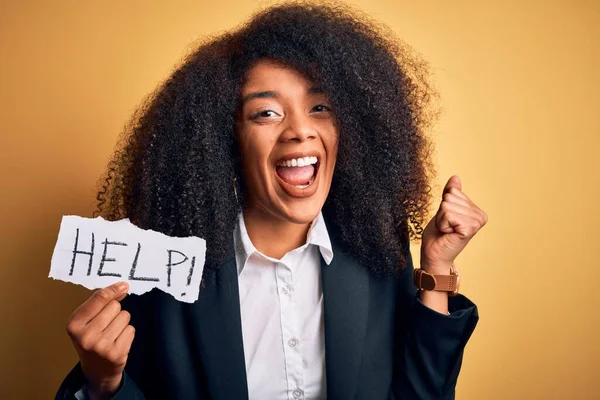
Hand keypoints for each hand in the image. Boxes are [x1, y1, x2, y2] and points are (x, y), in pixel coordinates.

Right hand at [65, 281, 134, 397]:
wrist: (96, 370)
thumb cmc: (92, 339)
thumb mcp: (86, 321)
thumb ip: (100, 302)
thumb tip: (122, 287)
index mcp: (74, 324)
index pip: (99, 298)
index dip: (113, 290)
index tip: (123, 286)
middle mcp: (85, 336)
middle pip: (114, 306)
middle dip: (115, 311)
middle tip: (107, 324)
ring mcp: (101, 347)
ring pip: (125, 317)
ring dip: (122, 322)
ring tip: (112, 333)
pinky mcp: (116, 354)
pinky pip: (131, 329)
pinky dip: (127, 333)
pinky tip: (118, 341)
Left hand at [420, 175, 487, 274]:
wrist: (434, 254)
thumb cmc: (438, 234)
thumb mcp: (444, 210)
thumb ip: (451, 194)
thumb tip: (456, 177)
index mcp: (476, 210)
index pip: (453, 191)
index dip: (444, 206)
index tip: (447, 221)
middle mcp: (480, 215)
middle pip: (450, 197)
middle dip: (442, 213)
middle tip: (445, 227)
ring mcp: (476, 222)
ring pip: (447, 205)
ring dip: (441, 219)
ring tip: (446, 231)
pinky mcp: (469, 228)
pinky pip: (447, 213)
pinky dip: (442, 223)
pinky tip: (447, 233)